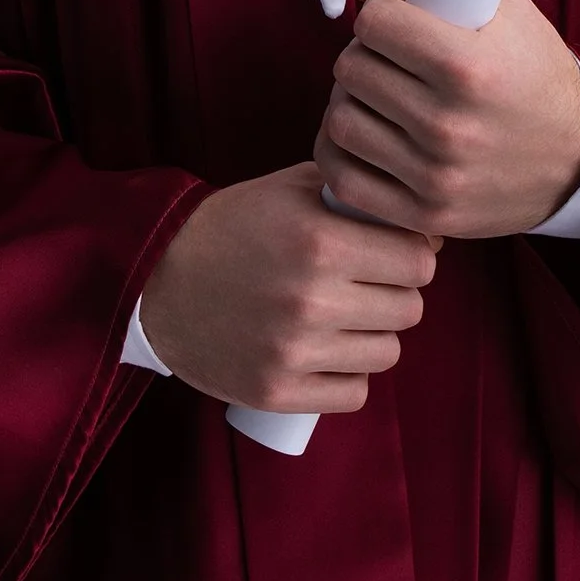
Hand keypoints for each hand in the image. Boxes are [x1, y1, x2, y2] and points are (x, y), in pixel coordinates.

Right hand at [138, 160, 441, 411]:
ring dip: (376, 335)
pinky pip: (354, 393)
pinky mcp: (278, 391)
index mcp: (321, 240)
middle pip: (410, 309)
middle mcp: (313, 299)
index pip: (419, 260)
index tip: (397, 251)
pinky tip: (329, 353)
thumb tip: (421, 216)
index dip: (416, 252)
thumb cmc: (233, 225)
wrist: (158, 278)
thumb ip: (353, 193)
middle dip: (398, 292)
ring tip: (347, 317)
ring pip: (387, 353)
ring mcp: (295, 352)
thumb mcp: (290, 188)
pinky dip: (348, 375)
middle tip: (372, 283)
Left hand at [313, 0, 579, 238]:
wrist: (578, 156)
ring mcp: (436, 176)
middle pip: (352, 68)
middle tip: (391, 59)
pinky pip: (343, 179)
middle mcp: (449, 124)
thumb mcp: (502, 3)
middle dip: (366, 53)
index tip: (401, 21)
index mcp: (468, 66)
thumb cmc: (533, 70)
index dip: (383, 12)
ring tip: (380, 97)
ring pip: (340, 121)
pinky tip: (366, 138)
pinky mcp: (427, 215)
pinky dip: (341, 154)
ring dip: (352, 101)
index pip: (374, 22)